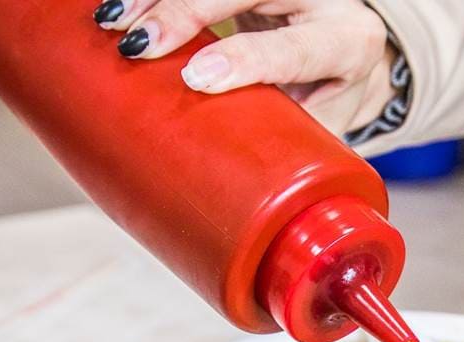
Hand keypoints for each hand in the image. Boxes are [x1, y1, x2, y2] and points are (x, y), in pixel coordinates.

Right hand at [91, 0, 395, 133]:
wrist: (352, 51)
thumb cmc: (333, 100)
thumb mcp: (322, 128)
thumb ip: (289, 151)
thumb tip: (239, 201)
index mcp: (346, 43)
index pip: (294, 47)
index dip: (245, 60)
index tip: (196, 78)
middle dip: (185, 12)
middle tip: (137, 43)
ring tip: (111, 20)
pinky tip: (124, 1)